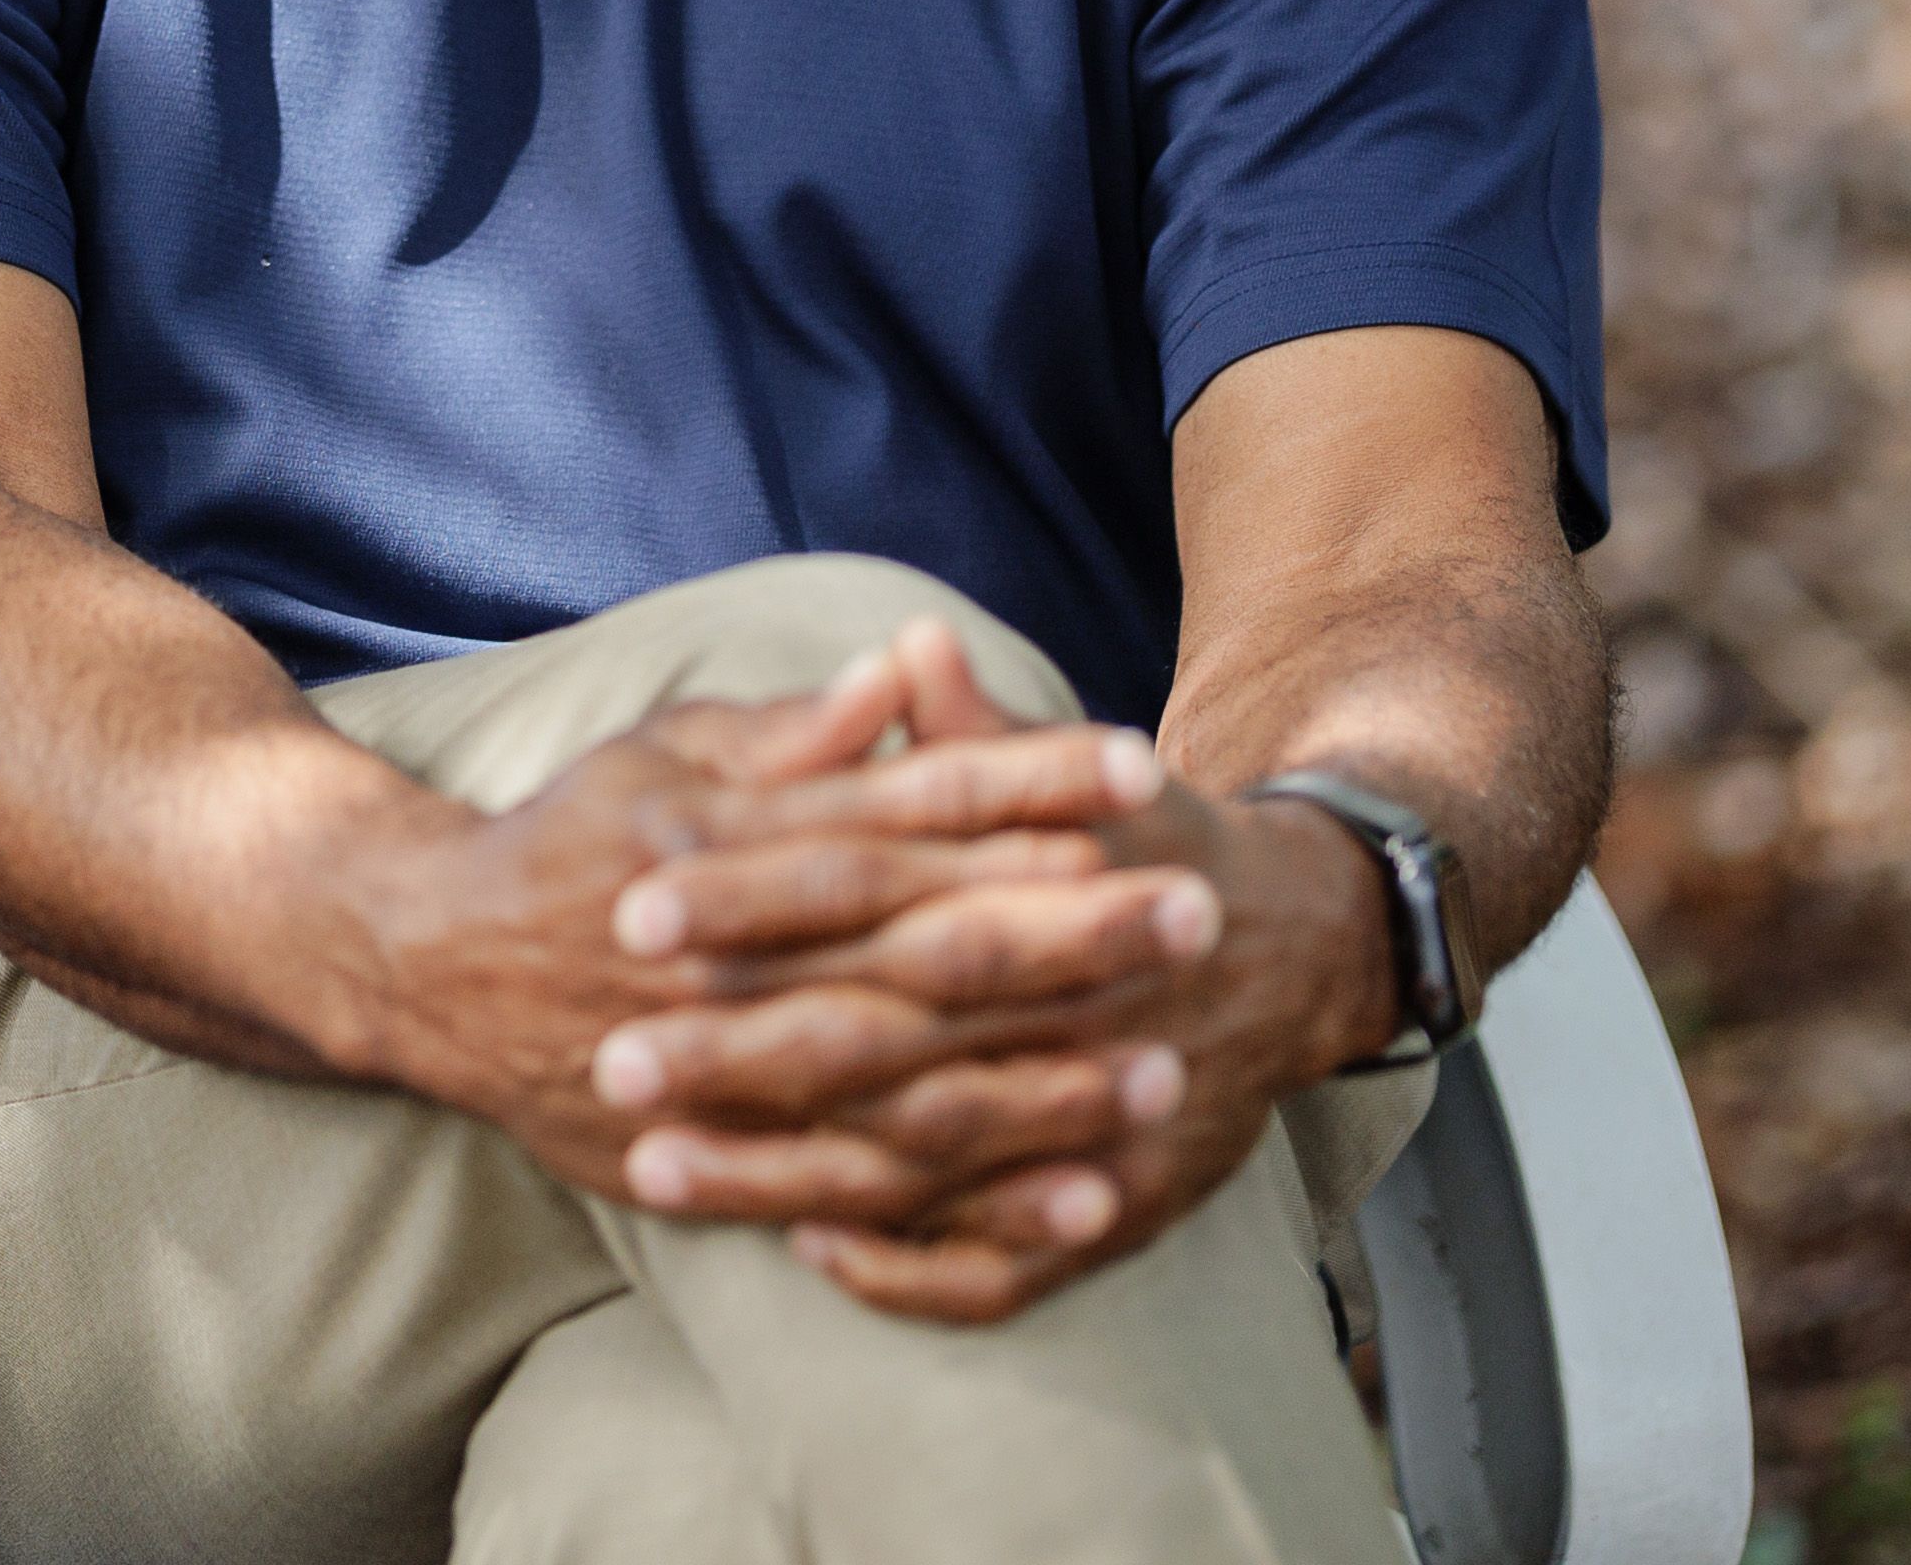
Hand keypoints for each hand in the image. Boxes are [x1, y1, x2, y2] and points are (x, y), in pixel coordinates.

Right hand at [356, 624, 1168, 1196]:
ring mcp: (727, 1066)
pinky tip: (1081, 1196)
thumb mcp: (666, 751)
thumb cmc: (565, 841)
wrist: (425, 966)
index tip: (1137, 765)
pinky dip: (982, 1202)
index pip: (902, 803)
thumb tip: (910, 668)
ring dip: (1046, 1078)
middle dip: (1069, 929)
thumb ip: (797, 730)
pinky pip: (871, 1195)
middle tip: (1199, 911)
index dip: (1021, 782)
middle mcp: (733, 952)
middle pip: (926, 944)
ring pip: (912, 1081)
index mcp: (728, 835)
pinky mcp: (724, 1155)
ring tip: (1167, 1066)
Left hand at [589, 722, 1397, 1322]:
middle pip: (876, 1040)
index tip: (632, 905)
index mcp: (1031, 894)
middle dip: (738, 1057)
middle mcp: (1061, 1016)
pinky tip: (809, 1249)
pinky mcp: (1115, 1209)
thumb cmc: (1152, 847)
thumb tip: (909, 642)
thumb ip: (976, 732)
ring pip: (915, 1165)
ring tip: (649, 1172)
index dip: (751, 902)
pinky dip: (908, 1268)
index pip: (868, 896)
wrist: (1298, 948)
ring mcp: (1089, 1129)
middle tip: (611, 1062)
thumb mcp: (1082, 774)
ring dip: (781, 1175)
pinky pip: (1002, 1268)